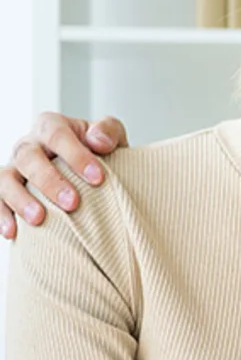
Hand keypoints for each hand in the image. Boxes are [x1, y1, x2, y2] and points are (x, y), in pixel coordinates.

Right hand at [0, 112, 126, 237]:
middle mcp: (28, 144)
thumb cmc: (100, 153)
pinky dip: (1, 215)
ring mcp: (14, 167)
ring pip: (6, 178)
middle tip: (72, 203)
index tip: (98, 179)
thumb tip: (99, 141)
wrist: (87, 172)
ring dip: (20, 199)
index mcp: (52, 127)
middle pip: (29, 157)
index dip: (76, 156)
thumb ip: (109, 131)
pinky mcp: (5, 189)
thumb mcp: (112, 136)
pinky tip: (11, 233)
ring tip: (39, 219)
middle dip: (49, 181)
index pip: (58, 136)